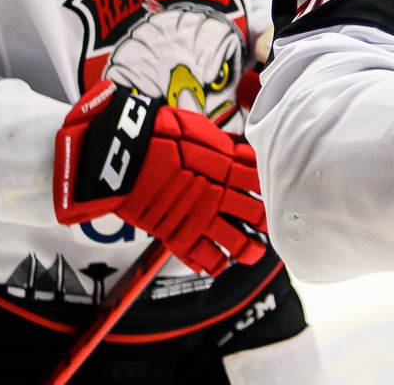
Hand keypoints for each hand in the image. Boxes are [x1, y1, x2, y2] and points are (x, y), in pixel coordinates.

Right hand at [54, 82, 266, 273]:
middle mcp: (218, 194)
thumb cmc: (157, 133)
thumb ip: (223, 146)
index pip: (260, 181)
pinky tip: (219, 262)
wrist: (120, 153)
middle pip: (256, 214)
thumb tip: (242, 154)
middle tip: (267, 224)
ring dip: (249, 249)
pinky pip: (202, 258)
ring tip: (253, 252)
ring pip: (236, 243)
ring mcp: (198, 217)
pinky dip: (214, 263)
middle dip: (265, 221)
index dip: (270, 187)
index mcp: (226, 165)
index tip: (272, 190)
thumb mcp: (197, 129)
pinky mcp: (176, 234)